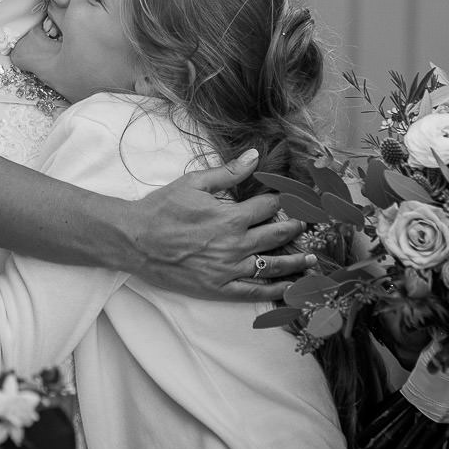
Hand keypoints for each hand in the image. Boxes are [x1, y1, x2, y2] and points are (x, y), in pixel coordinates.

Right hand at [126, 150, 314, 300]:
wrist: (135, 240)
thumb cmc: (162, 209)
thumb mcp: (193, 183)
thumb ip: (228, 172)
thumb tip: (255, 156)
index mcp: (231, 217)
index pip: (268, 206)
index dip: (282, 200)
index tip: (294, 198)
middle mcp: (236, 245)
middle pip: (278, 235)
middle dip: (296, 227)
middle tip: (308, 224)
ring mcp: (229, 270)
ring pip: (273, 266)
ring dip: (297, 261)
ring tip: (312, 259)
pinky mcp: (220, 288)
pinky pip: (255, 292)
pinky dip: (276, 290)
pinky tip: (290, 288)